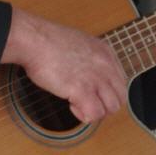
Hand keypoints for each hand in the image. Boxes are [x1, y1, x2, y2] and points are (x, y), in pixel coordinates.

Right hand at [0, 7, 128, 123]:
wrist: (34, 40)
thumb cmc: (47, 41)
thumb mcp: (79, 43)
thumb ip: (89, 58)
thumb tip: (86, 72)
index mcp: (105, 53)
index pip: (121, 81)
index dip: (106, 92)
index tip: (93, 92)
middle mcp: (105, 66)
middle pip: (120, 97)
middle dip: (104, 105)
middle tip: (87, 102)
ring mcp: (96, 78)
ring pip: (112, 108)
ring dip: (95, 111)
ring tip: (77, 103)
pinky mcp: (82, 90)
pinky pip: (94, 114)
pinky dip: (84, 115)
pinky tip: (71, 105)